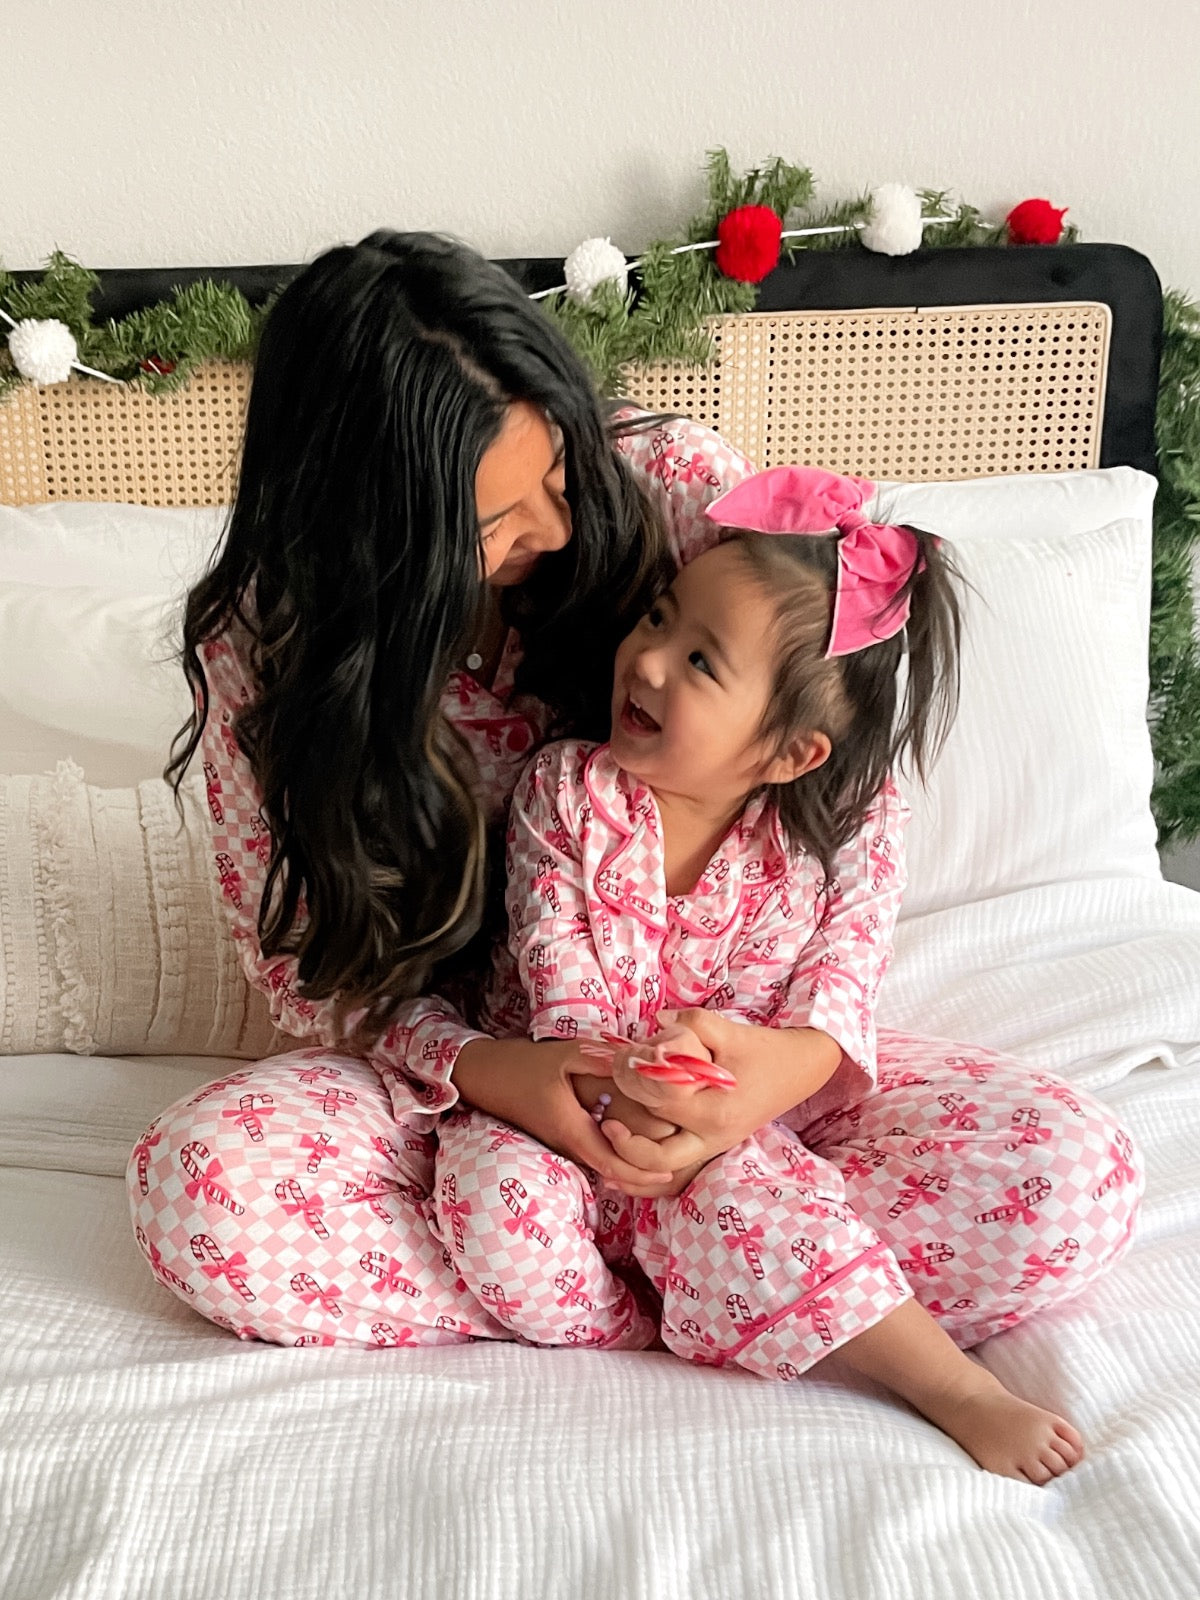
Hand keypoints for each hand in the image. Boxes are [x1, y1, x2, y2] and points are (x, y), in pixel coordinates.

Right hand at [452, 1035, 676, 1188]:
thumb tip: (636, 1062)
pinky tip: (633, 1146)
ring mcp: (564, 1143)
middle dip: (642, 1175)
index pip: (611, 1162)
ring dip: (630, 1167)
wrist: (486, 1077)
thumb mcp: (564, 1055)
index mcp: (572, 1128)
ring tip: (662, 1161)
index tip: (667, 1174)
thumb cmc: (523, 1066)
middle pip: (611, 1171)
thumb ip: (601, 1059)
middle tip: (674, 1171)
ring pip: (603, 1165)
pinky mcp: (561, 1137)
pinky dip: (616, 1156)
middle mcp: (569, 1143)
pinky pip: (594, 1154)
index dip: (640, 1173)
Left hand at [598, 1011, 843, 1198]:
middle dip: (623, 1132)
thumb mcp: (728, 1030)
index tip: (619, 1062)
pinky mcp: (714, 1145)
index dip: (632, 1080)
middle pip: (653, 1147)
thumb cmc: (764, 1049)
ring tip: (607, 1139)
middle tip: (603, 1109)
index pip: (658, 1100)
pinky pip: (676, 1167)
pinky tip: (622, 1157)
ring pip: (663, 1168)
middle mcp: (712, 1136)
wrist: (801, 1069)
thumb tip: (654, 1023)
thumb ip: (690, 1024)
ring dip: (631, 1161)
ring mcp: (714, 1145)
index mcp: (714, 1109)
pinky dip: (648, 1168)